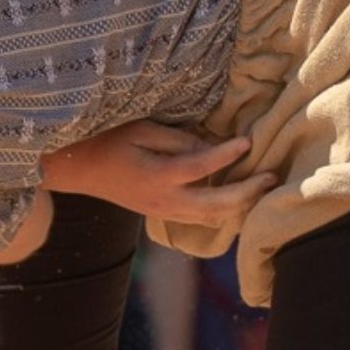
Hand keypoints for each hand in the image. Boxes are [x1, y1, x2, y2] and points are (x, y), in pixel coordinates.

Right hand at [43, 121, 274, 227]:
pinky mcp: (162, 215)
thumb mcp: (140, 130)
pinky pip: (201, 219)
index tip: (248, 142)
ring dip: (240, 205)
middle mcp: (165, 201)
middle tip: (272, 176)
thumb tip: (210, 147)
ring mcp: (164, 212)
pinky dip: (223, 211)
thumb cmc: (107, 141)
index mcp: (158, 176)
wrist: (78, 170)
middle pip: (218, 205)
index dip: (228, 154)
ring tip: (262, 188)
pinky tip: (237, 199)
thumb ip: (177, 140)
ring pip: (212, 218)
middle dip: (248, 193)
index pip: (203, 167)